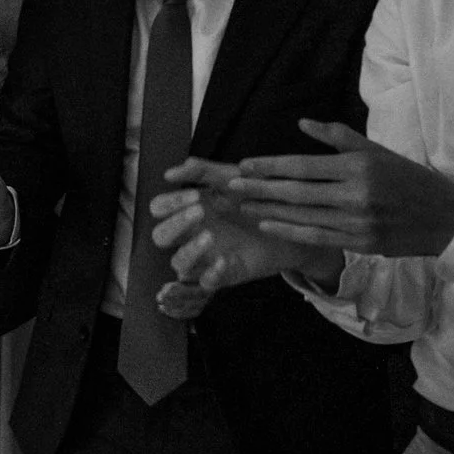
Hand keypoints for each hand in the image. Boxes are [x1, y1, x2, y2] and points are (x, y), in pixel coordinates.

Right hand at [147, 175, 339, 316]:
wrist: (294, 223)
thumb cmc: (259, 199)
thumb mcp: (232, 178)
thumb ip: (202, 171)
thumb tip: (168, 173)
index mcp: (190, 209)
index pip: (159, 209)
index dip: (169, 203)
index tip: (194, 195)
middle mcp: (192, 234)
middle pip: (160, 237)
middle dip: (174, 225)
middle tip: (198, 212)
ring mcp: (207, 256)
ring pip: (178, 263)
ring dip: (188, 250)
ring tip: (210, 237)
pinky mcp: (225, 274)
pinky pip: (206, 282)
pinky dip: (211, 273)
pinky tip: (224, 259)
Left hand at [210, 120, 453, 256]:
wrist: (447, 218)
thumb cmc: (409, 179)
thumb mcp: (378, 151)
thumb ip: (339, 137)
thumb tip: (303, 123)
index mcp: (359, 167)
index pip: (304, 165)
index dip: (271, 166)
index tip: (244, 165)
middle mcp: (356, 194)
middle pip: (297, 192)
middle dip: (260, 189)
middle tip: (230, 187)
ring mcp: (358, 222)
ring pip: (303, 216)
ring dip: (268, 211)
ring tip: (242, 205)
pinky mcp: (361, 243)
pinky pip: (317, 236)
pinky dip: (289, 231)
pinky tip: (267, 225)